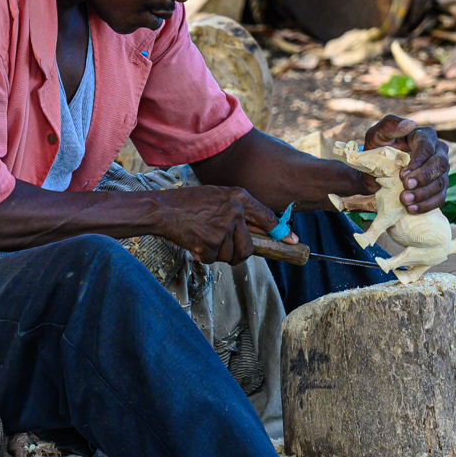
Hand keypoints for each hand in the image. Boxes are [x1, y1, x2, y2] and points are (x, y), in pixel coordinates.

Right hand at [148, 187, 294, 265]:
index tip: (292, 241)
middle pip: (248, 247)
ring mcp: (224, 227)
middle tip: (227, 253)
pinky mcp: (211, 242)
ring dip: (217, 254)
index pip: (267, 217)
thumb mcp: (217, 197)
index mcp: (239, 197)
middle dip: (239, 255)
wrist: (162, 209)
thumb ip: (236, 211)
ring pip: (230, 255)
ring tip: (202, 238)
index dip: (281, 232)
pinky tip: (194, 242)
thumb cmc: (188, 203)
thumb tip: (254, 231)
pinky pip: (213, 259)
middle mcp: (235, 212)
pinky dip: (203, 256)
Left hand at [363, 115, 449, 213]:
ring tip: (406, 201)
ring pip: (441, 182)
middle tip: (405, 188)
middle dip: (423, 178)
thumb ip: (389, 125)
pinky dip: (427, 205)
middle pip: (440, 164)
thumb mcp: (376, 136)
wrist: (373, 174)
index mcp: (425, 136)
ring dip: (424, 194)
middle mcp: (438, 151)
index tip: (403, 174)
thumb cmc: (376, 151)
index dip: (418, 161)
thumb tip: (409, 124)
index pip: (427, 146)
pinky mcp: (438, 187)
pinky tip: (412, 209)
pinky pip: (440, 197)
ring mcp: (440, 171)